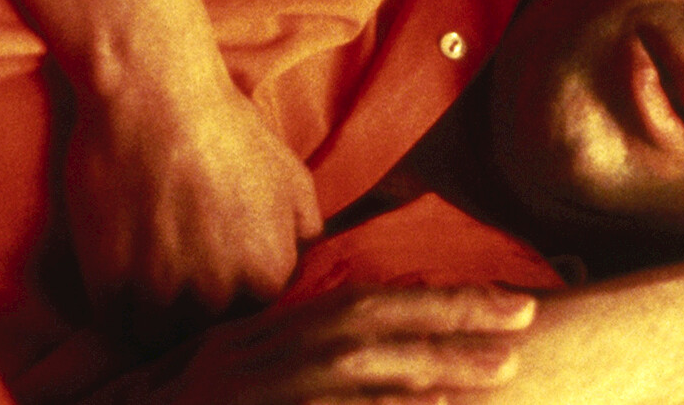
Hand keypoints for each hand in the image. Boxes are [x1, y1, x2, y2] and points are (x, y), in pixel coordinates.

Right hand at [66, 81, 322, 345]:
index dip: (232, 296)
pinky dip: (115, 306)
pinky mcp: (110, 284)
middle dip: (195, 307)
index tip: (214, 274)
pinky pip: (114, 322)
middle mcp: (221, 295)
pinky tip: (117, 272)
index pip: (253, 316)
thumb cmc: (227, 126)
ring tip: (146, 275)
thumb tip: (302, 260)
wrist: (155, 94)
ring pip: (158, 336)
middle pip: (207, 330)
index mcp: (268, 275)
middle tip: (177, 269)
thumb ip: (303, 230)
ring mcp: (163, 293)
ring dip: (153, 314)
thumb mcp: (292, 175)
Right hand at [139, 286, 536, 404]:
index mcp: (270, 322)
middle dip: (454, 321)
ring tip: (499, 369)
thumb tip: (337, 301)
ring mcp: (259, 386)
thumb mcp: (226, 341)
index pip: (370, 299)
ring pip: (359, 369)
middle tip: (525, 320)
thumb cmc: (158, 384)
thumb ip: (284, 318)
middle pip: (375, 323)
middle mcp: (268, 346)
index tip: (505, 300)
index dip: (440, 298)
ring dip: (434, 366)